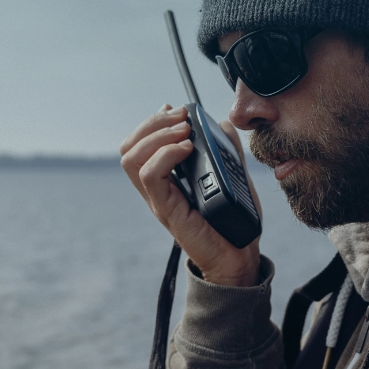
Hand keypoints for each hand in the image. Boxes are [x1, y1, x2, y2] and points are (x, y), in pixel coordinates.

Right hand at [120, 105, 260, 286]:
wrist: (239, 258)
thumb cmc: (234, 223)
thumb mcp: (232, 176)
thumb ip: (226, 150)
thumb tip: (222, 123)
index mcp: (167, 180)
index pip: (139, 145)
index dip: (152, 122)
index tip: (175, 110)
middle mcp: (157, 190)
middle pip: (129, 148)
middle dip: (152, 123)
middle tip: (180, 118)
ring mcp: (160, 200)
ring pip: (132, 159)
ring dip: (156, 135)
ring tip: (182, 131)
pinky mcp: (168, 211)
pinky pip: (150, 176)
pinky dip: (165, 154)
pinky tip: (186, 148)